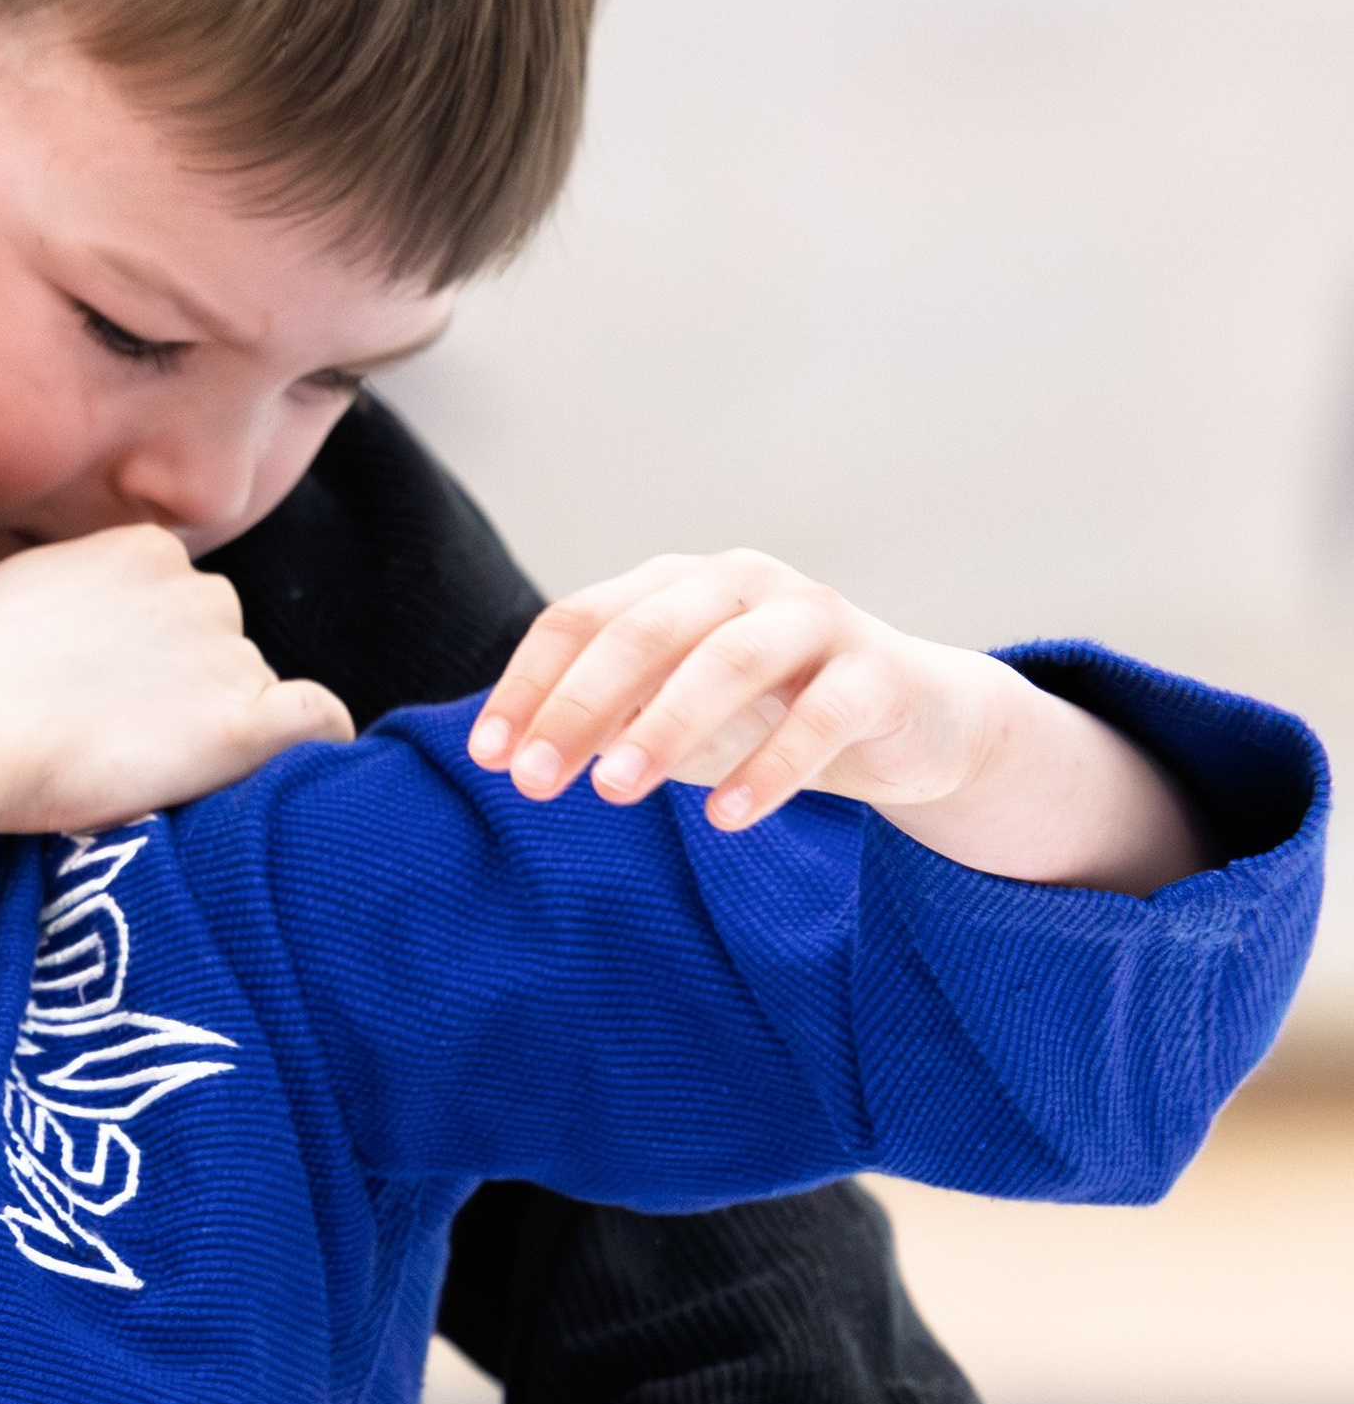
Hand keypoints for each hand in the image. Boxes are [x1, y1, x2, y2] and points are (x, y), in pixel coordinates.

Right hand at [0, 526, 348, 986]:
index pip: (182, 604)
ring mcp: (223, 654)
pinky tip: (282, 768)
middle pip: (224, 645)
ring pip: (253, 690)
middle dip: (189, 689)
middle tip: (118, 740)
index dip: (153, 660)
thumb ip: (81, 604)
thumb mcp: (22, 597)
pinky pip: (317, 720)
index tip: (106, 697)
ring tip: (136, 766)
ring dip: (214, 727)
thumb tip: (92, 645)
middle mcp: (201, 588)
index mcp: (146, 550)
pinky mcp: (237, 722)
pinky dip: (313, 740)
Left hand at [468, 549, 1202, 894]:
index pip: (583, 620)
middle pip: (644, 632)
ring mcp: (814, 620)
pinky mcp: (878, 672)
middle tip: (534, 783)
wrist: (914, 720)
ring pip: (730, 660)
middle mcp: (741, 584)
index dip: (530, 686)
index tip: (490, 758)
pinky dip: (771, 769)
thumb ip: (605, 722)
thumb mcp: (673, 715)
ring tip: (615, 791)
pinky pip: (820, 716)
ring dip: (666, 726)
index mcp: (677, 586)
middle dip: (579, 706)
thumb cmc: (769, 713)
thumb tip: (514, 756)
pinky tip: (726, 819)